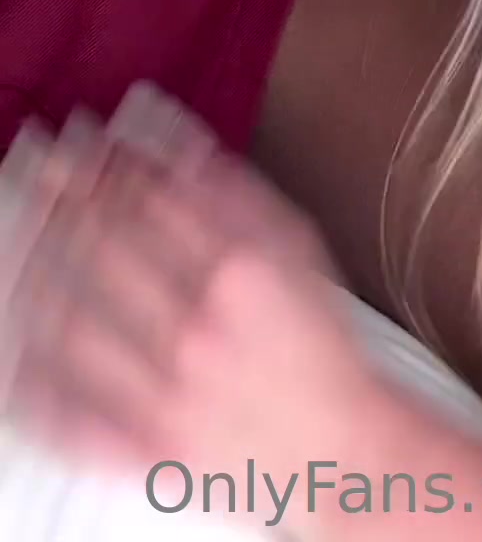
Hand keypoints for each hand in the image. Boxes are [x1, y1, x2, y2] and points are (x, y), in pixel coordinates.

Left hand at [0, 88, 383, 530]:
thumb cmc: (319, 349)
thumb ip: (241, 193)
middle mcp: (198, 328)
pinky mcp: (145, 446)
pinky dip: (34, 376)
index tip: (90, 146)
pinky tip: (18, 341)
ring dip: (41, 268)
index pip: (156, 199)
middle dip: (68, 200)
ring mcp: (166, 391)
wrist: (338, 448)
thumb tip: (184, 148)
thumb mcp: (297, 250)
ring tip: (26, 235)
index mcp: (242, 273)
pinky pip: (70, 411)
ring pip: (76, 322)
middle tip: (45, 171)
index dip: (113, 165)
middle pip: (108, 249)